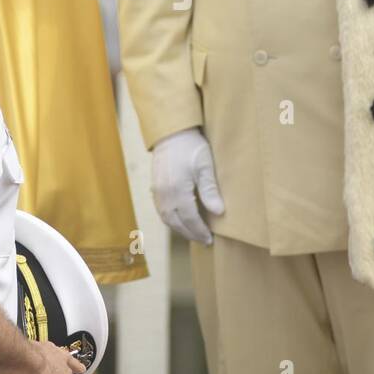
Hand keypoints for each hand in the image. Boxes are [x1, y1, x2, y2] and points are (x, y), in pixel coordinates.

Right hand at [151, 127, 224, 244]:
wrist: (171, 132)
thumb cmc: (191, 147)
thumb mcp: (205, 166)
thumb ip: (210, 190)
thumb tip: (218, 212)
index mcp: (177, 191)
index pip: (190, 219)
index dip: (200, 231)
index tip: (209, 239)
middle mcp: (164, 195)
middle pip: (176, 223)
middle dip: (190, 233)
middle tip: (203, 241)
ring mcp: (157, 192)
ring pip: (167, 219)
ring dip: (180, 229)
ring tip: (193, 233)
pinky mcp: (155, 187)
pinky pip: (161, 211)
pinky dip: (171, 220)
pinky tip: (179, 220)